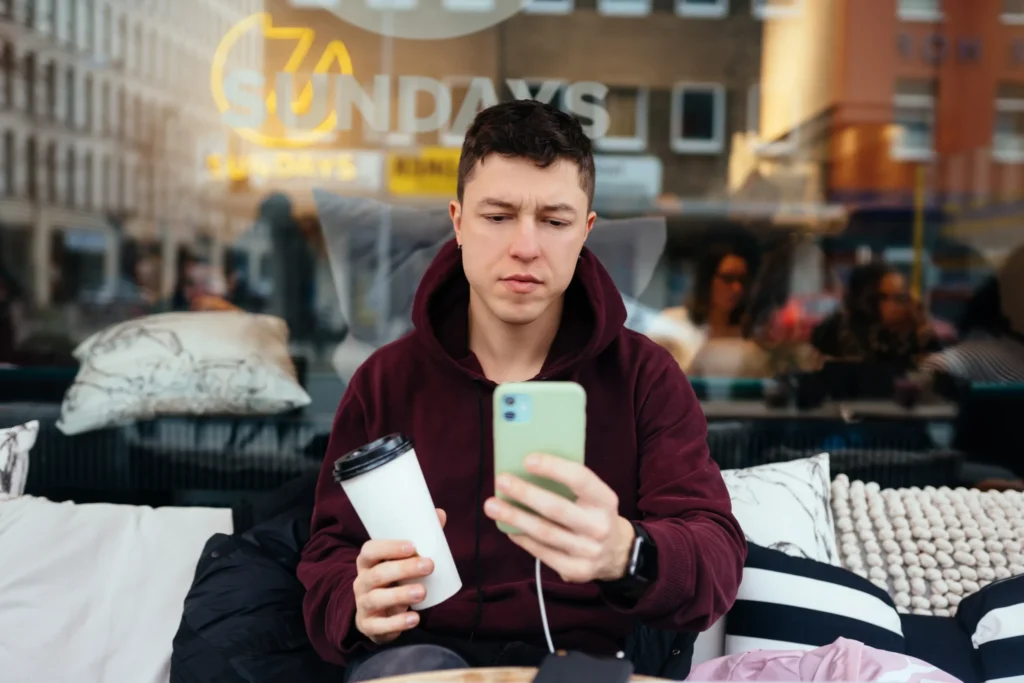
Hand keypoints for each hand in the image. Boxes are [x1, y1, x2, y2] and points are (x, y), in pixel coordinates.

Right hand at [353, 508, 446, 644]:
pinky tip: (414, 618)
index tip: (413, 546)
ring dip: (401, 595)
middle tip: (429, 565)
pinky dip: (397, 623)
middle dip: (404, 569)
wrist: (376, 615)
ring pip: (378, 598)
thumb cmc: (392, 579)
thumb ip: (420, 539)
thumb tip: (440, 514)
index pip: (370, 550)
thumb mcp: (401, 561)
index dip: (390, 547)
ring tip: (423, 592)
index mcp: (367, 562)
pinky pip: (380, 626)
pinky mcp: (368, 625)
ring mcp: (362, 604)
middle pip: (378, 574)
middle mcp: (361, 581)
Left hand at [484, 454, 634, 583]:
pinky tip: (508, 527)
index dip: (553, 468)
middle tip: (501, 481)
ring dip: (514, 518)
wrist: (616, 553)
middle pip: (556, 509)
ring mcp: (588, 551)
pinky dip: (522, 538)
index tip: (527, 460)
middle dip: (525, 494)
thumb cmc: (593, 514)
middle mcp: (599, 527)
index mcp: (605, 500)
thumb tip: (526, 469)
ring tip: (492, 505)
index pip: (580, 479)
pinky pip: (542, 552)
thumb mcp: (594, 496)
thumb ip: (569, 485)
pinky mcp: (575, 570)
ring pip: (544, 533)